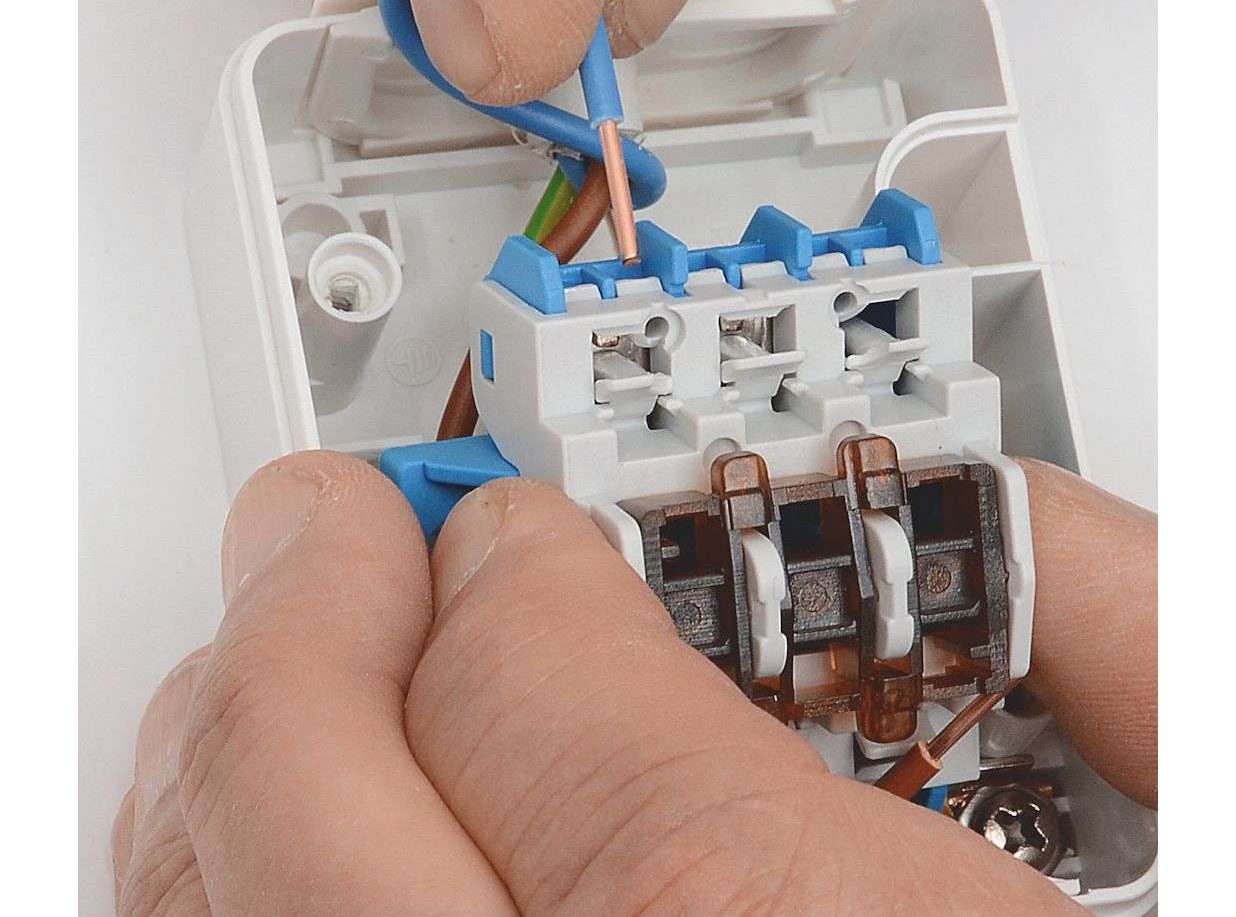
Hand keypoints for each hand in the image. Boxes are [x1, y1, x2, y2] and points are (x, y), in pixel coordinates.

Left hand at [113, 452, 1153, 912]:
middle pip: (301, 794)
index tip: (510, 529)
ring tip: (272, 662)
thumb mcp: (1202, 842)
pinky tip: (293, 872)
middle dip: (302, 613)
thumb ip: (1112, 635)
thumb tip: (1009, 526)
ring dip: (230, 772)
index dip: (511, 565)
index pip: (534, 677)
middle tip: (323, 529)